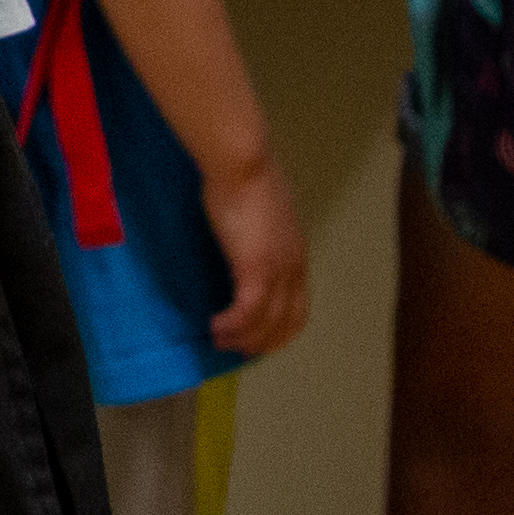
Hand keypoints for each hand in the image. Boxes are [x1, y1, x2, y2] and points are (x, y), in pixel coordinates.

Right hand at [199, 153, 311, 359]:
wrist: (242, 164)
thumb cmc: (245, 177)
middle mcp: (293, 268)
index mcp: (296, 255)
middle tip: (237, 350)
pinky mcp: (255, 269)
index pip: (297, 306)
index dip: (279, 328)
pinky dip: (234, 326)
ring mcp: (277, 271)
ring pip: (267, 322)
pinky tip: (216, 327)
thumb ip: (258, 232)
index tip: (257, 338)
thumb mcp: (259, 213)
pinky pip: (248, 312)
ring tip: (220, 341)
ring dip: (244, 338)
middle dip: (264, 342)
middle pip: (287, 321)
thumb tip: (245, 238)